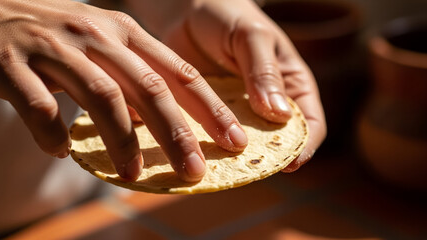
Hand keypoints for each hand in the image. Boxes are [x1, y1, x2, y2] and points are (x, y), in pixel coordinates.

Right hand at [0, 0, 247, 181]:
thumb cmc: (55, 31)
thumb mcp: (102, 43)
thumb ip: (132, 75)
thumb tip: (156, 121)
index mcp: (126, 32)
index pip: (180, 73)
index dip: (211, 109)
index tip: (234, 140)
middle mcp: (97, 35)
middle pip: (150, 88)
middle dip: (177, 134)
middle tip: (195, 171)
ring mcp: (55, 46)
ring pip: (103, 96)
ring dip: (122, 141)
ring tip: (133, 175)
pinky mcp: (11, 62)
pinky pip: (39, 105)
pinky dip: (52, 133)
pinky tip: (61, 152)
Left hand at [128, 0, 325, 170]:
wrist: (188, 10)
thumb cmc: (229, 15)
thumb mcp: (252, 36)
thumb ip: (264, 71)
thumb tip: (280, 114)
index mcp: (291, 85)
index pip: (310, 124)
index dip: (305, 147)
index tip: (289, 163)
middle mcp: (268, 104)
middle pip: (277, 142)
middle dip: (266, 159)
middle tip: (248, 170)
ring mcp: (238, 111)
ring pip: (244, 145)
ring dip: (234, 158)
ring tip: (220, 166)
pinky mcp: (210, 113)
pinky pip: (213, 136)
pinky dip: (209, 146)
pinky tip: (197, 151)